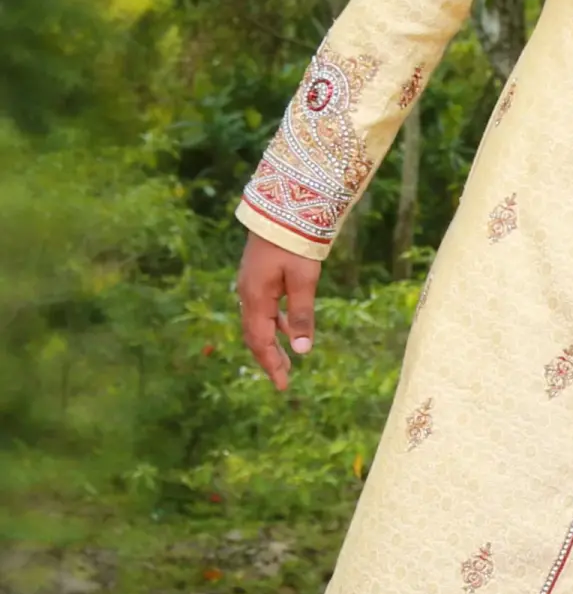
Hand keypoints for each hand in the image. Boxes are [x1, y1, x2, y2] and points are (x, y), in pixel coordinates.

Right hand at [236, 232, 321, 392]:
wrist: (282, 208)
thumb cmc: (295, 243)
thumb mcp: (304, 281)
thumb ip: (301, 315)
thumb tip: (302, 350)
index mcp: (256, 298)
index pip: (261, 341)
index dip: (271, 363)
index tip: (283, 385)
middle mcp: (247, 294)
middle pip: (255, 335)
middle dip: (269, 358)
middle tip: (283, 379)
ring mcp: (250, 284)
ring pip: (258, 322)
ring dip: (271, 342)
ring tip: (286, 359)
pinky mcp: (257, 275)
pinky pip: (262, 308)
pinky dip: (273, 323)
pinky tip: (286, 327)